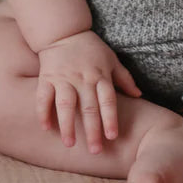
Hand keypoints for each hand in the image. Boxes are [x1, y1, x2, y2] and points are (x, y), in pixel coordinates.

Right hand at [35, 30, 140, 152]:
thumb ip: (124, 78)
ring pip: (66, 104)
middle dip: (92, 130)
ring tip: (69, 144)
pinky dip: (43, 112)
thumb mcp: (111, 59)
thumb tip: (140, 94)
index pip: (107, 100)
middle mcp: (82, 78)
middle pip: (88, 107)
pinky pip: (44, 96)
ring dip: (67, 125)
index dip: (110, 118)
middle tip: (95, 151)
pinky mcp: (46, 77)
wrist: (63, 31)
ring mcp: (63, 78)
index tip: (112, 137)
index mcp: (100, 75)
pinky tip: (46, 128)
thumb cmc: (91, 48)